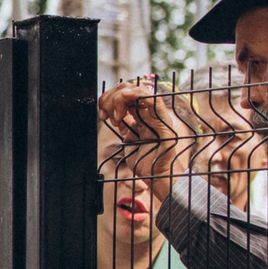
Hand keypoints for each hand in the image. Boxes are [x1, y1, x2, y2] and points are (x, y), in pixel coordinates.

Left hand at [98, 78, 188, 205]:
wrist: (159, 179)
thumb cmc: (146, 163)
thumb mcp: (130, 140)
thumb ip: (124, 126)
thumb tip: (109, 114)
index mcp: (143, 116)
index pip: (127, 94)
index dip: (111, 97)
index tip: (102, 113)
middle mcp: (151, 114)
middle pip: (131, 89)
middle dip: (112, 97)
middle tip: (105, 115)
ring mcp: (159, 118)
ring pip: (140, 92)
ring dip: (120, 99)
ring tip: (115, 118)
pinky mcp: (165, 126)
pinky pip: (155, 103)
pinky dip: (140, 95)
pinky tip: (127, 96)